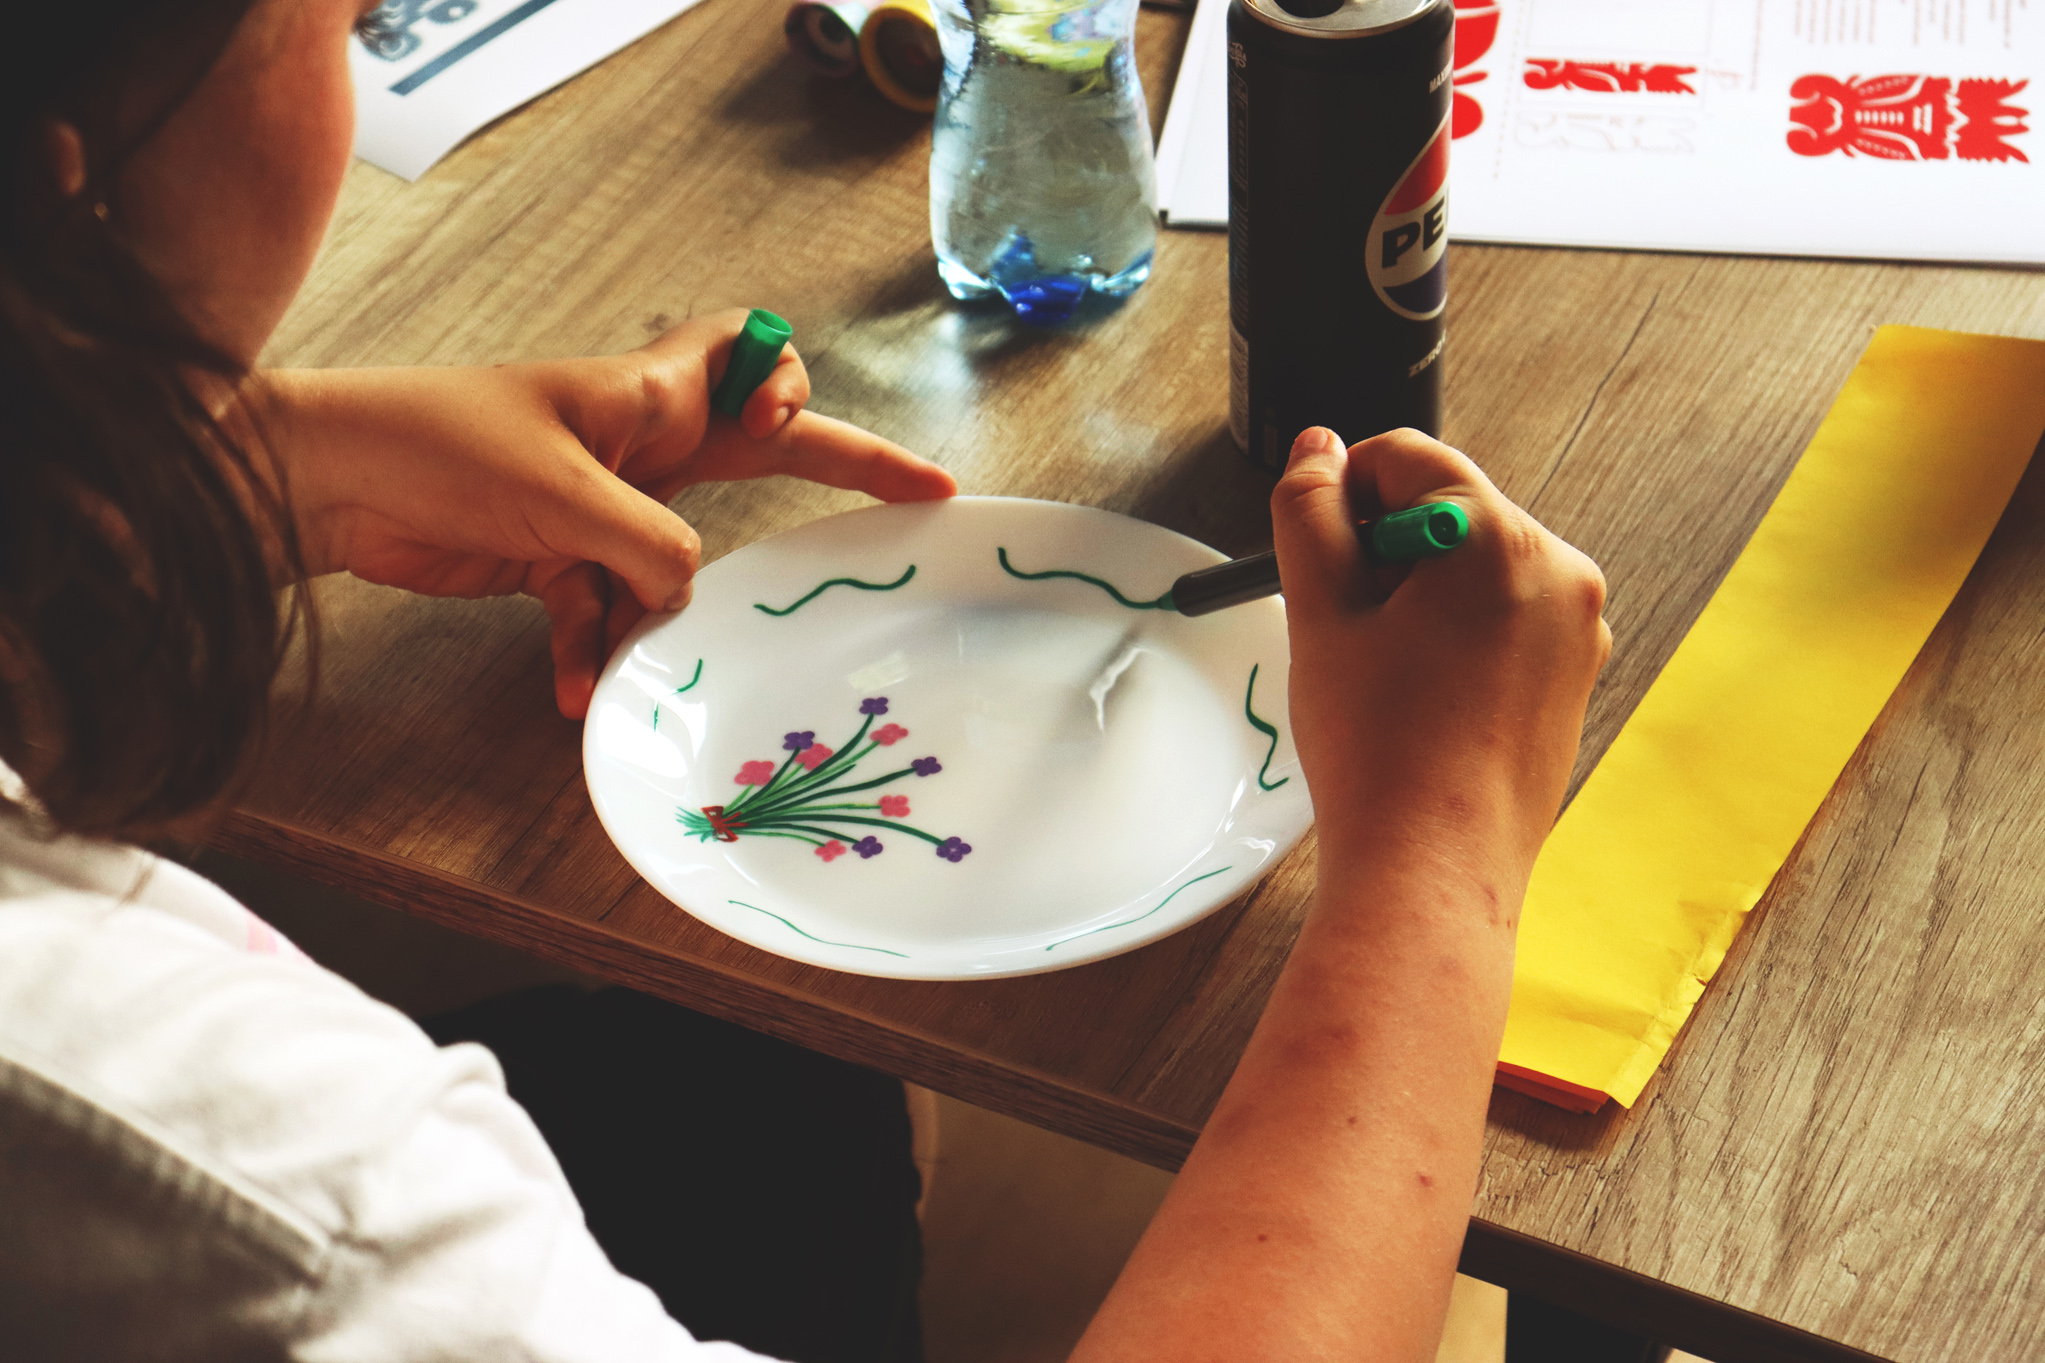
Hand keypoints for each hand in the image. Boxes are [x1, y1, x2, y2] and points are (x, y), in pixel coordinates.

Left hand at [259, 311, 956, 716]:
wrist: (326, 485)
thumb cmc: (436, 448)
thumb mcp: (565, 495)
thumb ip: (651, 544)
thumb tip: (690, 594)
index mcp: (643, 393)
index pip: (748, 352)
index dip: (790, 382)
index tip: (792, 430)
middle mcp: (634, 440)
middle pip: (753, 450)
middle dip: (834, 475)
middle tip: (919, 497)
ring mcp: (597, 500)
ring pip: (672, 560)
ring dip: (656, 613)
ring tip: (630, 656)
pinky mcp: (553, 554)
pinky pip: (603, 607)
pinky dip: (594, 647)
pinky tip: (577, 689)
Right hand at [1272, 426, 1610, 894]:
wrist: (1433, 872)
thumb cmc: (1379, 752)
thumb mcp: (1320, 613)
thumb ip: (1310, 511)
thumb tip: (1318, 450)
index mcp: (1504, 540)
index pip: (1408, 457)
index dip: (1345, 494)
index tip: (1319, 558)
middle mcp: (1561, 573)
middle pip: (1449, 510)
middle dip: (1387, 551)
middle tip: (1349, 631)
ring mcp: (1578, 629)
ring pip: (1475, 567)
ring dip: (1420, 595)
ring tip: (1384, 675)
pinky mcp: (1573, 676)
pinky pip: (1504, 619)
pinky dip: (1457, 636)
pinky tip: (1422, 699)